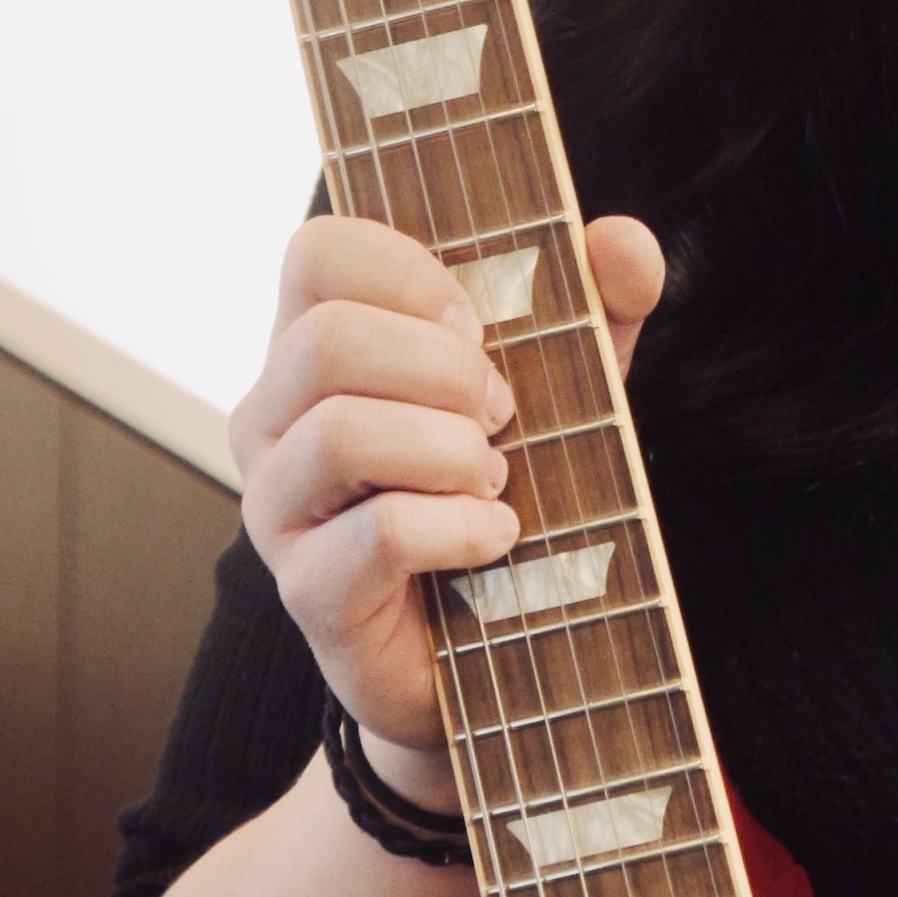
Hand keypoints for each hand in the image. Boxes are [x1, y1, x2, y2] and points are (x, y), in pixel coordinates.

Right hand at [230, 213, 665, 801]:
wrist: (499, 656)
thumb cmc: (508, 490)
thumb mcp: (566, 386)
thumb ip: (599, 306)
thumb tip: (625, 241)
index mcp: (317, 345)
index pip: (317, 252)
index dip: (409, 271)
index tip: (477, 324)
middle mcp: (272, 417)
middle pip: (328, 338)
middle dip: (445, 369)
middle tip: (503, 415)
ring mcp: (277, 507)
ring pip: (340, 431)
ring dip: (452, 450)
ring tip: (496, 478)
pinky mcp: (308, 591)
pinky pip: (381, 532)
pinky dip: (462, 526)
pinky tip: (497, 534)